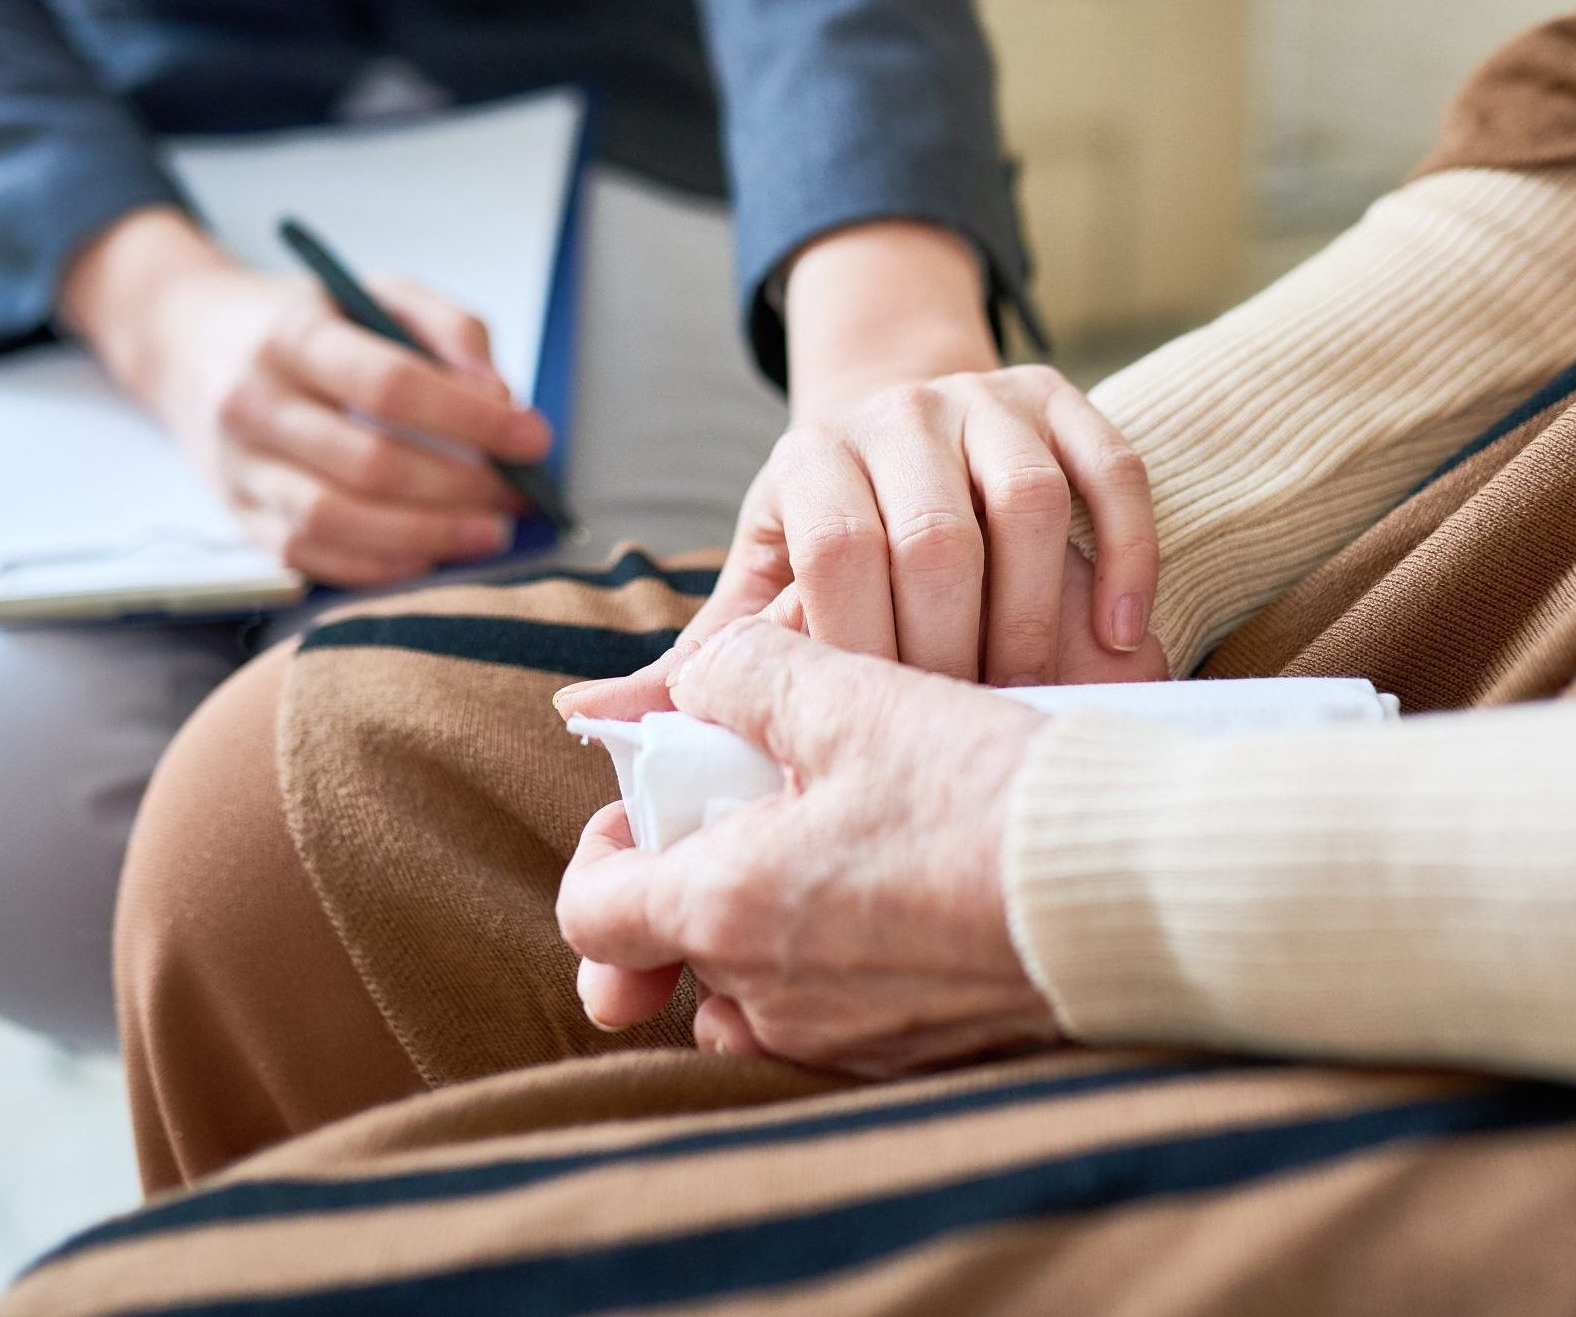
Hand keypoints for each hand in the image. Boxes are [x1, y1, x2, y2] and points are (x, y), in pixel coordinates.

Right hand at [63, 207, 550, 585]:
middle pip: (369, 462)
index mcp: (293, 335)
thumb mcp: (375, 292)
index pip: (391, 384)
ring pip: (337, 520)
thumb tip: (500, 397)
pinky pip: (310, 557)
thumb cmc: (303, 319)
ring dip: (427, 536)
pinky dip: (380, 565)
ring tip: (487, 532)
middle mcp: (254, 402)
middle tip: (517, 495)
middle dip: (460, 487)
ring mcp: (238, 466)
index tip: (533, 438)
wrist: (185, 342)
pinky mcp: (236, 515)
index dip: (471, 419)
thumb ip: (449, 329)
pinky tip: (430, 553)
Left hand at [557, 619, 1060, 1076]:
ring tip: (840, 831)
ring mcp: (848, 1041)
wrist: (1136, 891)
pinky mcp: (919, 1053)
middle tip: (767, 794)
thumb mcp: (852, 698)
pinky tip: (902, 883)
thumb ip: (744, 675)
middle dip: (705, 865)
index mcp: (730, 910)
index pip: (592, 912)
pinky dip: (843, 950)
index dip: (606, 846)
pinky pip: (838, 1009)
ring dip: (775, 910)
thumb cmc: (984, 795)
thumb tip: (697, 677)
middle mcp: (774, 999)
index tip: (659, 799)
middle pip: (683, 940)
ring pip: (760, 979)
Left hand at [568, 222, 1155, 712]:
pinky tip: (1123, 637)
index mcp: (808, 460)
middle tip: (963, 736)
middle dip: (953, 650)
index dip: (864, 651)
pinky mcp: (1059, 397)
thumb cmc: (829, 537)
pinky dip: (1126, 553)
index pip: (838, 554)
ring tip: (1035, 701)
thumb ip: (698, 656)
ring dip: (1039, 616)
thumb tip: (586, 716)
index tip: (880, 738)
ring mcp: (984, 399)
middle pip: (937, 536)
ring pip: (1028, 505)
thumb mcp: (761, 582)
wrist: (902, 425)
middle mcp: (895, 414)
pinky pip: (1111, 468)